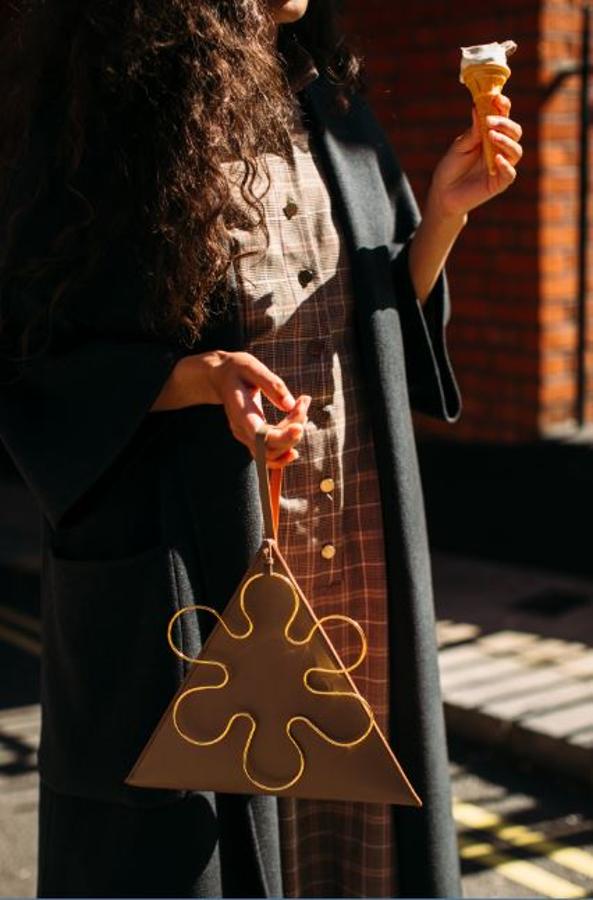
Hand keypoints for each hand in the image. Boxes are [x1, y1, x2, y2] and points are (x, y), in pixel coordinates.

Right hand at [152, 350, 309, 468]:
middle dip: (294, 428)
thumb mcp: (252, 367)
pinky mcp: (253, 439)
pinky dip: (288, 443)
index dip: (281, 437)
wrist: (219, 377)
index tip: (299, 427)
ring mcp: (246, 437)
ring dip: (294, 435)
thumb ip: (272, 385)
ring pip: (274, 451)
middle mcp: (242, 431)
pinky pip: (271, 453)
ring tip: (301, 406)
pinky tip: (298, 426)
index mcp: (240, 413)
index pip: (261, 436)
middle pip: (272, 446)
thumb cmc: (236, 370)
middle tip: (303, 401)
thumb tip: (291, 404)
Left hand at [427, 94, 522, 218]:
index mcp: (491, 135)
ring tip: (491, 136)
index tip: (496, 98)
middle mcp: (500, 149)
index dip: (503, 106)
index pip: (504, 117)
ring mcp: (502, 165)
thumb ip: (472, 131)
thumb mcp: (459, 146)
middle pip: (515, 132)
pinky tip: (496, 159)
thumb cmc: (451, 167)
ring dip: (506, 141)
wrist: (443, 193)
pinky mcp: (500, 182)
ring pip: (516, 151)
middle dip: (505, 124)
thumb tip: (477, 108)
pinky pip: (510, 173)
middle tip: (490, 121)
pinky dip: (505, 165)